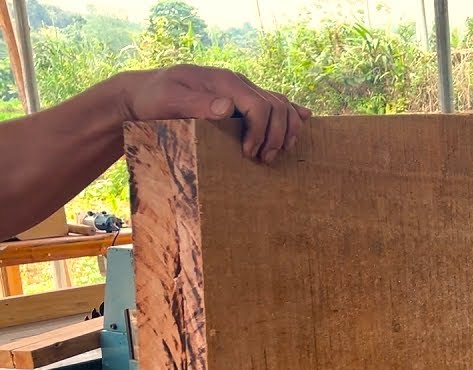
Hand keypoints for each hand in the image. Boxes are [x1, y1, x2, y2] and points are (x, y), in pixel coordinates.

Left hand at [117, 64, 311, 163]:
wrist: (142, 94)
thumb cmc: (152, 98)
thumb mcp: (168, 100)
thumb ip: (197, 102)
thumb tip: (228, 107)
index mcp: (225, 82)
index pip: (259, 104)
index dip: (261, 131)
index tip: (250, 153)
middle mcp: (238, 83)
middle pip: (276, 105)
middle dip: (277, 134)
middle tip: (265, 159)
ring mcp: (241, 91)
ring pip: (281, 104)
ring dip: (287, 128)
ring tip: (278, 151)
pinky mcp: (240, 101)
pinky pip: (273, 104)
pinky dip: (290, 114)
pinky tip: (303, 119)